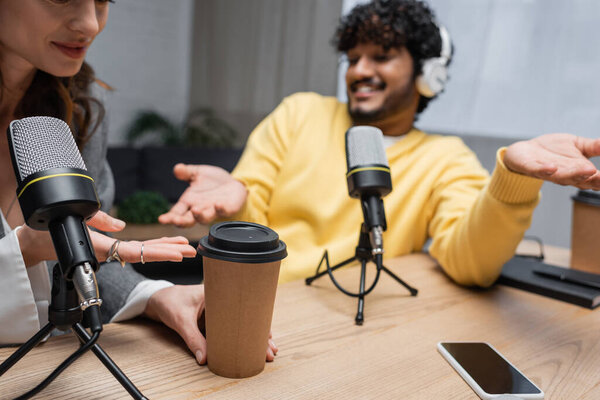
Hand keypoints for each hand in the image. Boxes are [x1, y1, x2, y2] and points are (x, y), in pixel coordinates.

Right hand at [17, 210, 196, 266]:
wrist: (35, 241)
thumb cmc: (51, 232)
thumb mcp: (74, 219)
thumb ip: (101, 220)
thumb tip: (122, 225)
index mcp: (101, 248)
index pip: (136, 252)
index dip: (159, 253)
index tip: (178, 254)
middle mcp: (109, 251)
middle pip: (146, 252)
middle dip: (170, 252)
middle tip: (193, 251)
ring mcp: (110, 250)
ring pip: (142, 250)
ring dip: (165, 248)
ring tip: (186, 247)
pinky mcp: (109, 246)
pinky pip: (134, 247)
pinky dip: (151, 245)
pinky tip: (165, 243)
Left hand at [144, 285, 277, 364]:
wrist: (155, 298)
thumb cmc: (169, 301)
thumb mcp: (181, 320)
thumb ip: (193, 339)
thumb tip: (204, 359)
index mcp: (218, 293)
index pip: (244, 308)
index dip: (257, 323)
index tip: (268, 336)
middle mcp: (222, 301)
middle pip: (246, 318)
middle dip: (260, 335)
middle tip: (271, 350)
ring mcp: (218, 311)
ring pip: (239, 325)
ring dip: (251, 338)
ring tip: (266, 351)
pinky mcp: (212, 320)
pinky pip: (229, 329)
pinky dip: (238, 338)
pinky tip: (247, 347)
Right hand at [158, 164, 246, 226]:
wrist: (233, 183)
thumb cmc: (213, 181)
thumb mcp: (198, 173)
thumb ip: (187, 173)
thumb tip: (177, 168)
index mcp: (189, 202)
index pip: (176, 212)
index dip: (169, 217)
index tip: (162, 219)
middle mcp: (199, 209)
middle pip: (188, 220)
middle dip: (181, 221)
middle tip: (176, 220)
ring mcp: (213, 211)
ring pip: (204, 218)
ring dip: (199, 216)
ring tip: (195, 211)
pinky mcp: (227, 209)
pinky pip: (223, 211)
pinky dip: (220, 209)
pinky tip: (218, 205)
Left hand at [504, 134, 599, 189]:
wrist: (525, 151)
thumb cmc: (552, 151)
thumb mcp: (577, 145)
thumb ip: (594, 147)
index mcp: (578, 172)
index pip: (593, 178)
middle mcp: (564, 176)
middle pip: (580, 180)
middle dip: (594, 179)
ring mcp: (547, 173)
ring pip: (562, 177)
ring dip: (574, 174)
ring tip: (589, 170)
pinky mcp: (531, 168)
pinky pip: (538, 171)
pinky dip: (545, 170)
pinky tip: (553, 167)